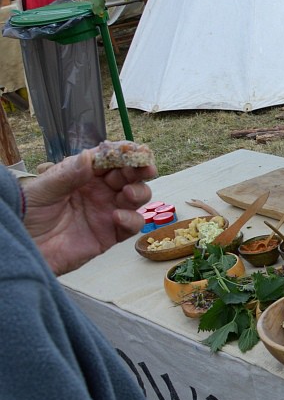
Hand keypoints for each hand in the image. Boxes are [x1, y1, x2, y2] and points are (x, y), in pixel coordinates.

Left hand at [22, 147, 154, 274]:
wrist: (23, 247)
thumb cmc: (27, 214)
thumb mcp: (41, 190)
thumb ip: (67, 175)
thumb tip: (89, 156)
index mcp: (83, 174)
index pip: (110, 159)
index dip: (125, 153)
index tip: (136, 151)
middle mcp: (99, 190)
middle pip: (130, 176)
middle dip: (140, 170)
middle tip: (144, 169)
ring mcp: (107, 212)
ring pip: (137, 197)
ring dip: (139, 192)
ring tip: (128, 194)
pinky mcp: (110, 234)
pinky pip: (132, 225)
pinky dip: (132, 220)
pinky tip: (117, 217)